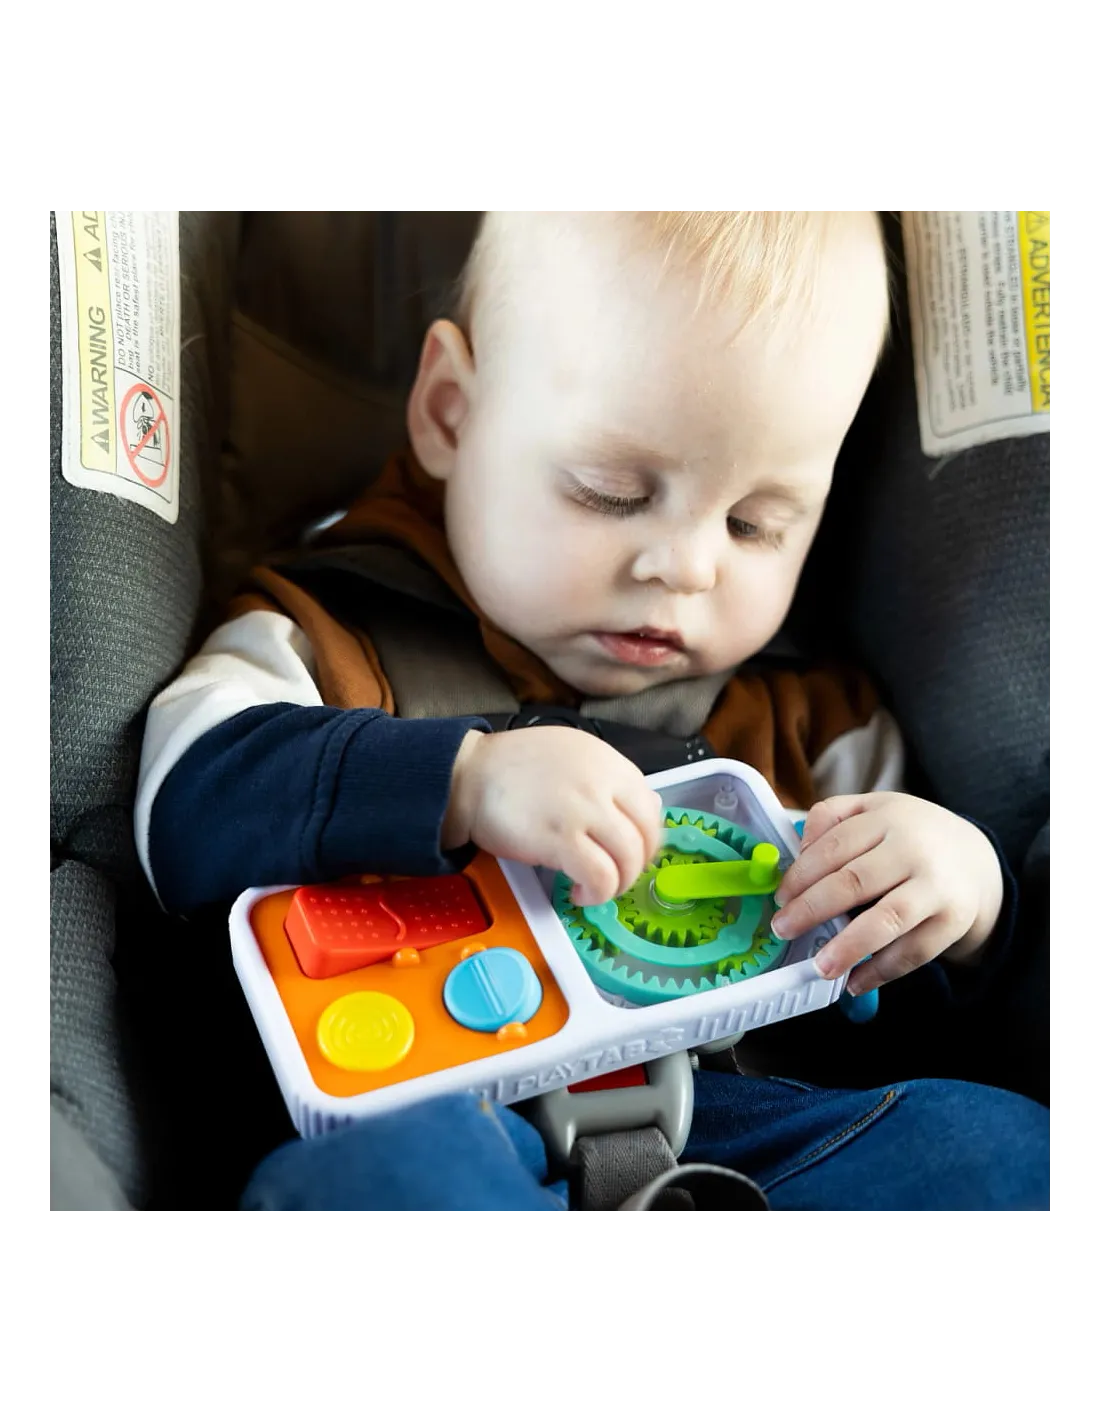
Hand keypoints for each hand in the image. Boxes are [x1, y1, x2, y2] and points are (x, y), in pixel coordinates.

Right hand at [442, 728, 663, 905]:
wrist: (469, 775)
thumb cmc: (513, 768)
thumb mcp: (573, 755)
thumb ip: (608, 780)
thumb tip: (642, 810)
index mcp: (608, 763)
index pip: (651, 808)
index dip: (647, 841)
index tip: (633, 855)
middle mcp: (602, 784)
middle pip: (645, 837)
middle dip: (636, 867)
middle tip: (617, 877)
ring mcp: (583, 811)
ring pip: (628, 860)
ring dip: (618, 884)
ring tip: (596, 889)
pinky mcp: (560, 839)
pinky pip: (600, 876)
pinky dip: (597, 893)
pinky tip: (580, 893)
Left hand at [770, 792, 1003, 995]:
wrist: (975, 858)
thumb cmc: (910, 835)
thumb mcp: (874, 809)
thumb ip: (832, 816)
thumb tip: (799, 849)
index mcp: (887, 818)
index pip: (834, 846)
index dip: (802, 875)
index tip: (780, 899)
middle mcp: (913, 849)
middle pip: (855, 881)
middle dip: (812, 909)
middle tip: (784, 929)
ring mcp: (936, 887)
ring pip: (888, 919)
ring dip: (848, 946)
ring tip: (820, 967)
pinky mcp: (953, 920)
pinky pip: (914, 952)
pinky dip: (881, 971)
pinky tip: (854, 982)